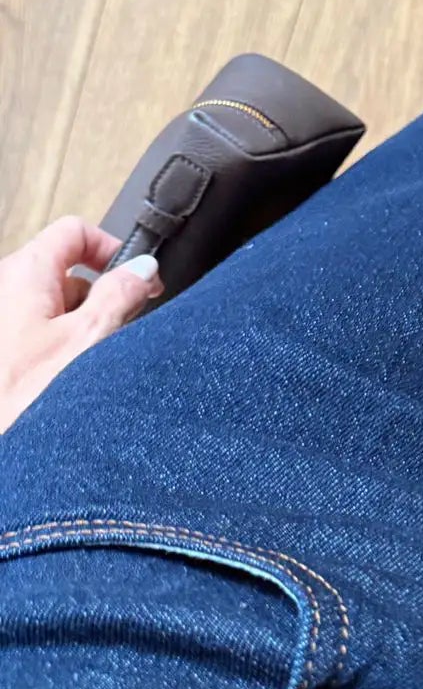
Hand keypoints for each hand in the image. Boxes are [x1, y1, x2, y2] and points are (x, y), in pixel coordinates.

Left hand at [0, 217, 161, 431]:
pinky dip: (60, 349)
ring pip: (52, 307)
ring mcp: (2, 322)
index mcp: (22, 273)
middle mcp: (4, 290)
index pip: (74, 231)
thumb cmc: (24, 398)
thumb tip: (142, 271)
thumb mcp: (91, 339)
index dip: (111, 250)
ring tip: (91, 364)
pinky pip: (37, 335)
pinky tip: (69, 381)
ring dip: (80, 328)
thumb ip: (121, 294)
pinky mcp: (3, 353)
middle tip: (121, 326)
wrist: (5, 457)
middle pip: (65, 272)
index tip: (138, 279)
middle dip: (100, 297)